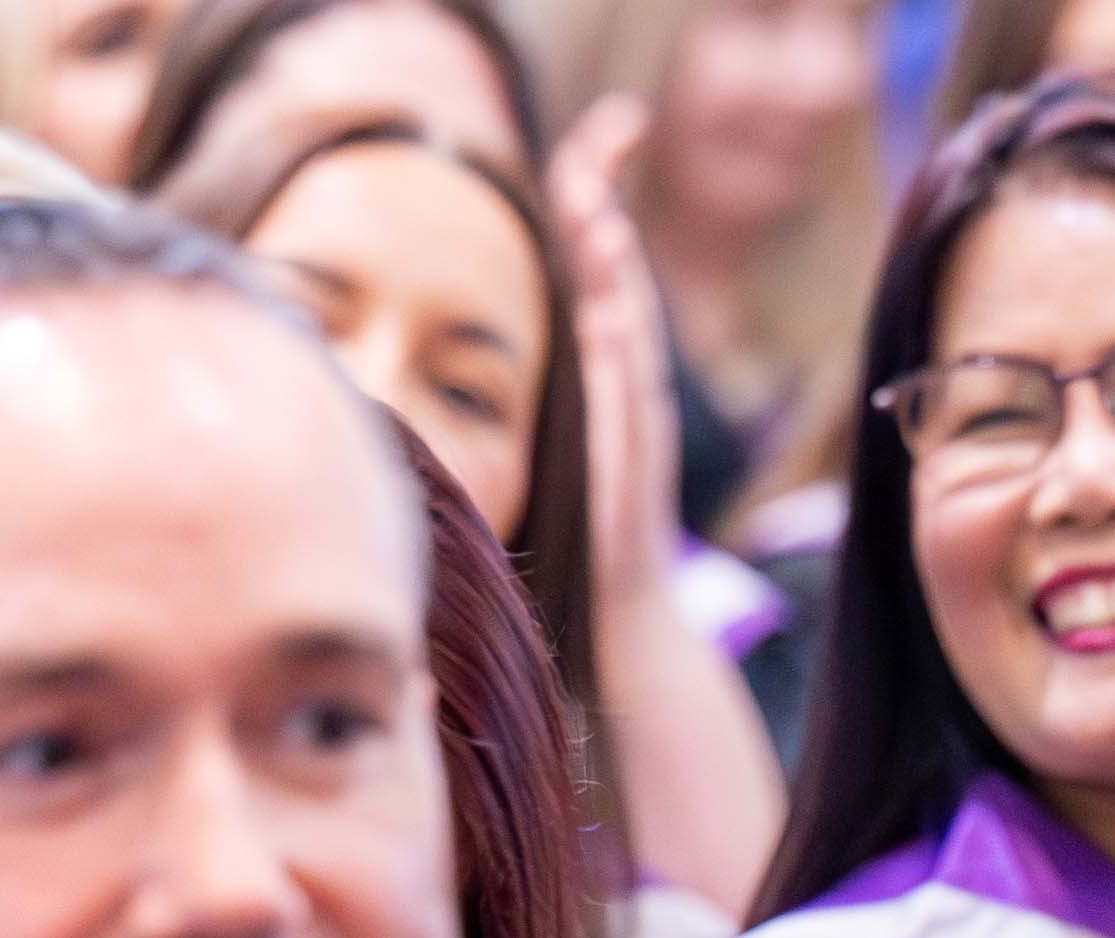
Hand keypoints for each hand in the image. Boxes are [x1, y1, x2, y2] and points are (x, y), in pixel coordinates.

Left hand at [551, 97, 687, 591]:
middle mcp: (630, 387)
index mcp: (607, 374)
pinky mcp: (637, 463)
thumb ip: (538, 390)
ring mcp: (638, 423)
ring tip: (606, 218)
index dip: (594, 210)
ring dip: (622, 273)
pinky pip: (630, 397)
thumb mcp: (550, 445)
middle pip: (623, 280)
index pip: (599, 276)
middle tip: (606, 143)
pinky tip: (614, 314)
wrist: (626, 616)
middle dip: (611, 213)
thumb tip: (476, 357)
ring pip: (634, 330)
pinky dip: (626, 353)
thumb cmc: (583, 539)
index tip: (591, 148)